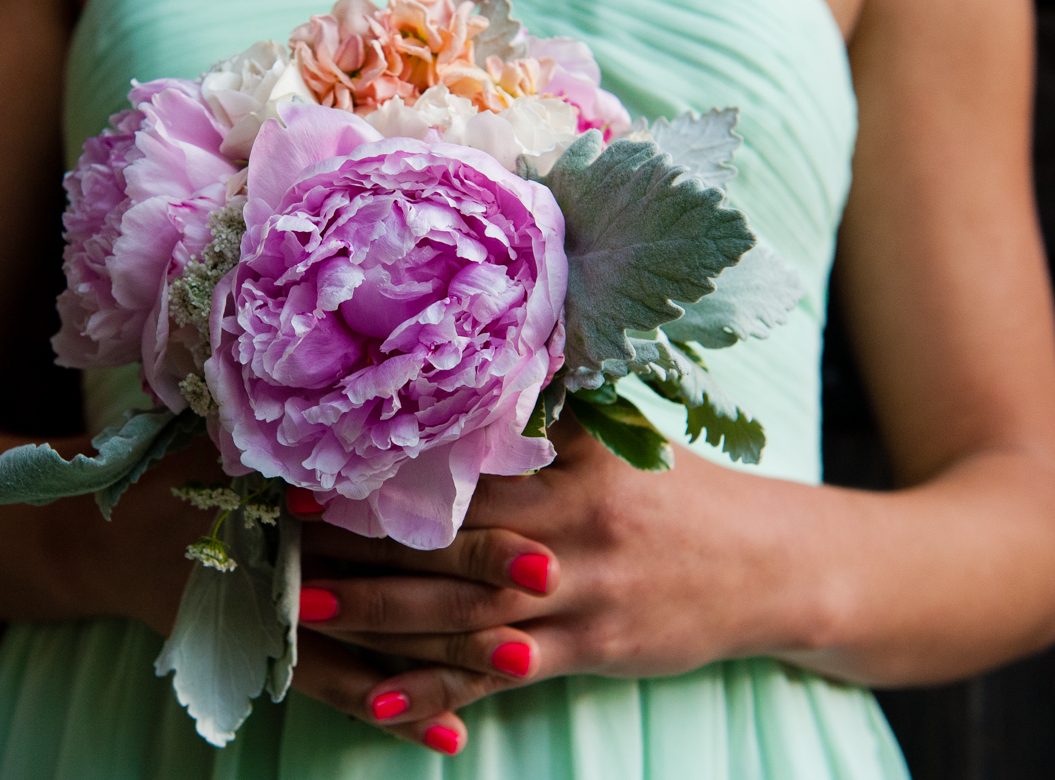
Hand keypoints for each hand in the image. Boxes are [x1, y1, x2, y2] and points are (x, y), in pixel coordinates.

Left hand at [285, 414, 802, 753]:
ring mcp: (582, 596)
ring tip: (306, 607)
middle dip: (363, 542)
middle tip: (282, 538)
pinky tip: (385, 700)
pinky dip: (443, 689)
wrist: (771, 567)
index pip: (469, 467)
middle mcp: (575, 529)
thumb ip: (558, 406)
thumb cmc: (684, 492)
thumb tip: (489, 353)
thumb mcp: (629, 436)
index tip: (320, 466)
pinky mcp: (591, 651)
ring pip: (464, 610)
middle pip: (452, 539)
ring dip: (380, 615)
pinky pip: (503, 674)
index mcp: (579, 464)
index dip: (391, 470)